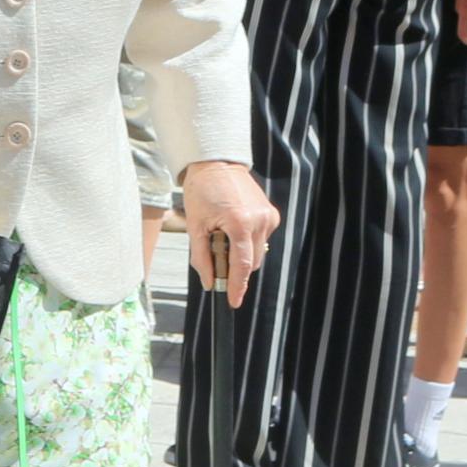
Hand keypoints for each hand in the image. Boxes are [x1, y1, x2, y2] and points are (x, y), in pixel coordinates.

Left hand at [175, 160, 277, 305]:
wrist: (216, 164)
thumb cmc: (201, 192)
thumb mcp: (195, 227)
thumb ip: (202, 258)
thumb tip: (210, 283)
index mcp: (240, 223)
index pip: (242, 266)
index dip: (237, 287)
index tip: (233, 302)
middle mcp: (259, 220)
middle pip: (251, 263)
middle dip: (235, 268)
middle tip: (216, 258)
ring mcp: (268, 217)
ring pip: (257, 253)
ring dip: (241, 254)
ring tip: (223, 235)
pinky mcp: (272, 214)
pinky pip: (260, 239)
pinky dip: (248, 241)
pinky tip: (234, 227)